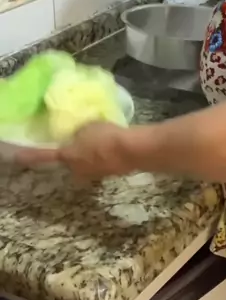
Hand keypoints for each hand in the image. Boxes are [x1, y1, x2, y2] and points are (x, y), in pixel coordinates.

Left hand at [17, 122, 134, 179]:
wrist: (132, 150)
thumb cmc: (105, 136)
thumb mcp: (87, 126)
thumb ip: (78, 131)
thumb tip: (76, 134)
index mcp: (69, 157)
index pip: (46, 156)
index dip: (32, 155)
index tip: (19, 156)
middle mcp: (79, 169)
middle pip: (69, 162)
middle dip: (71, 153)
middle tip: (76, 141)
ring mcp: (95, 173)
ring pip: (86, 163)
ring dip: (89, 154)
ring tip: (98, 141)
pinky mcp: (111, 172)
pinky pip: (101, 162)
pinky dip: (103, 154)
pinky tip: (112, 144)